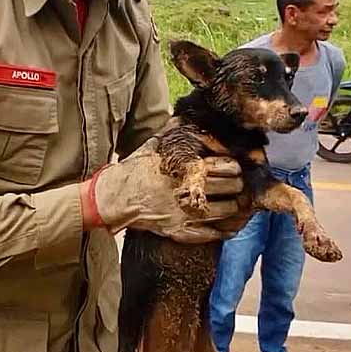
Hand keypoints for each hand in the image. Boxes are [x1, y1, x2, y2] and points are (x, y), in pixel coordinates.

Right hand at [82, 137, 250, 242]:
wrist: (113, 197)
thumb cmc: (132, 171)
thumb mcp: (150, 147)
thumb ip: (169, 133)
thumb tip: (181, 117)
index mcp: (184, 169)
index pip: (224, 166)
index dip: (233, 166)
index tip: (233, 167)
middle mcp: (187, 190)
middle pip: (230, 188)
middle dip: (237, 185)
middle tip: (236, 185)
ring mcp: (185, 213)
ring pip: (226, 211)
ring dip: (233, 206)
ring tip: (232, 202)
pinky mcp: (180, 231)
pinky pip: (212, 233)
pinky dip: (224, 230)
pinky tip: (227, 224)